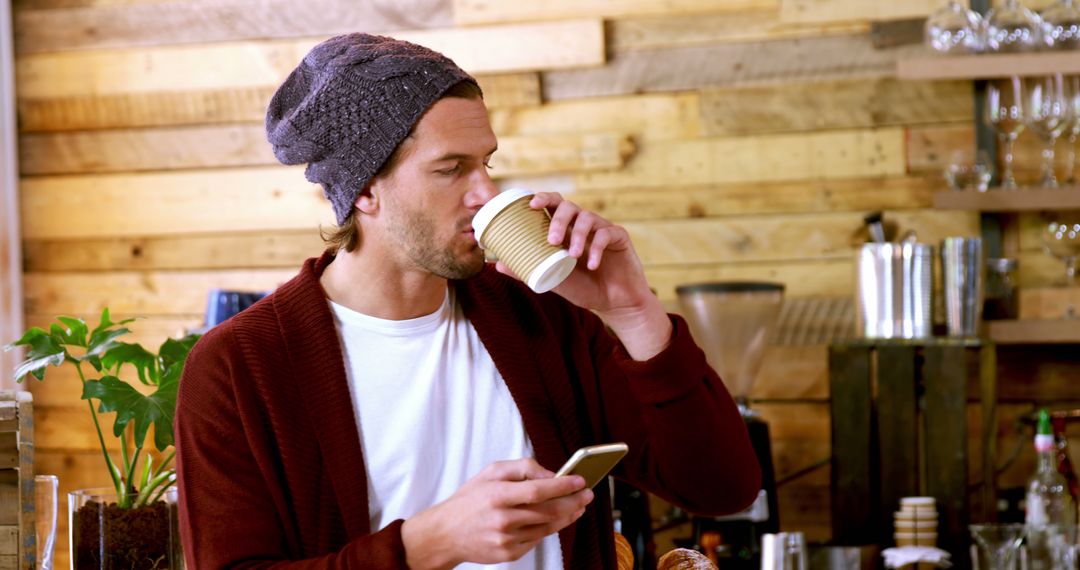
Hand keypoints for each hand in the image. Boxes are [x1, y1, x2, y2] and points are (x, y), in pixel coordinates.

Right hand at [401, 458, 592, 568]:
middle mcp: (502, 519)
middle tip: (586, 495)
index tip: (580, 481)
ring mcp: (506, 539)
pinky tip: (554, 520)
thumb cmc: (470, 499)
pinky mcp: (508, 554)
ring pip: (547, 527)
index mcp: (497, 494)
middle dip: (572, 502)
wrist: (446, 533)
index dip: (563, 486)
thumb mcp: (490, 472)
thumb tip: (550, 474)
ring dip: (567, 516)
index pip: (538, 490)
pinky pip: (536, 540)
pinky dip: (548, 529)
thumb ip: (522, 468)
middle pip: (548, 511)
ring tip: (578, 506)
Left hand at [495, 192, 671, 359]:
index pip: (553, 205)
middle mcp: (582, 225)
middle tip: (551, 240)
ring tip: (572, 256)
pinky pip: (606, 233)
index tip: (530, 204)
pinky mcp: (619, 236)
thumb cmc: (583, 288)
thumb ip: (529, 270)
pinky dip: (597, 249)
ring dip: (577, 235)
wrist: (614, 303)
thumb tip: (497, 264)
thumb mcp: (553, 280)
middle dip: (557, 219)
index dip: (542, 198)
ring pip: (587, 218)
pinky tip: (593, 265)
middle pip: (568, 205)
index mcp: (565, 230)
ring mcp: (601, 228)